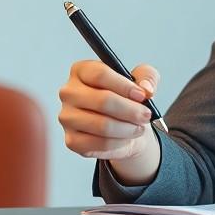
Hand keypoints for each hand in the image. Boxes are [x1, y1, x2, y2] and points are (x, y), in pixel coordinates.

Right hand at [58, 61, 161, 182]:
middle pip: (102, 100)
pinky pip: (99, 144)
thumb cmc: (127, 98)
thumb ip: (147, 77)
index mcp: (81, 70)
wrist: (123, 126)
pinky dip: (119, 143)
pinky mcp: (72, 140)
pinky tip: (126, 138)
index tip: (142, 95)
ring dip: (127, 128)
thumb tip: (146, 88)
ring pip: (102, 125)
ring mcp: (67, 117)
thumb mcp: (142, 80)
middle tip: (145, 115)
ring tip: (139, 128)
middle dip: (131, 110)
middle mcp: (69, 92)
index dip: (125, 86)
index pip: (100, 74)